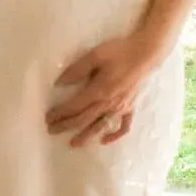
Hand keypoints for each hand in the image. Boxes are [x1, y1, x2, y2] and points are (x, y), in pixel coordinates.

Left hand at [45, 31, 168, 147]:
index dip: (60, 113)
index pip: (74, 107)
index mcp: (99, 91)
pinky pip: (124, 126)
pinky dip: (114, 135)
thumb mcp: (95, 55)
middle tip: (51, 130)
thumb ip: (77, 69)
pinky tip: (104, 140)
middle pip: (83, 119)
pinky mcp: (131, 107)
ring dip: (86, 136)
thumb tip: (60, 82)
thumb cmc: (120, 52)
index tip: (48, 117)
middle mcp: (109, 104)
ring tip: (73, 144)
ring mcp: (121, 107)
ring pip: (100, 126)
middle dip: (66, 126)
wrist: (147, 53)